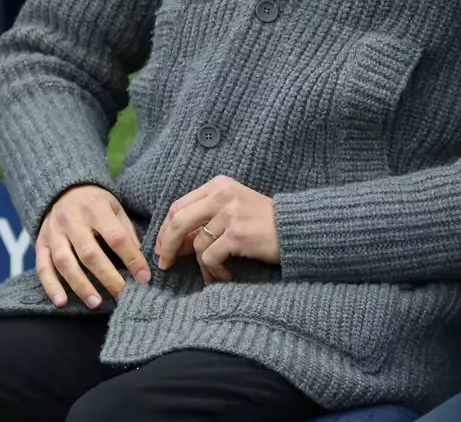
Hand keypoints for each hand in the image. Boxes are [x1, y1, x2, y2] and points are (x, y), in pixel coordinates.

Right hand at [36, 184, 149, 308]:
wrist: (62, 189)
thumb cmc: (95, 203)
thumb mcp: (114, 207)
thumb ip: (126, 231)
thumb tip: (140, 261)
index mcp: (95, 208)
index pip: (116, 237)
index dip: (132, 258)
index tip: (144, 277)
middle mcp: (72, 220)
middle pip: (89, 253)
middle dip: (108, 277)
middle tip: (123, 295)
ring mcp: (53, 233)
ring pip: (64, 262)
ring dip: (80, 285)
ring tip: (96, 303)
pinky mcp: (40, 243)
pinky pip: (42, 268)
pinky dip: (51, 287)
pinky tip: (62, 302)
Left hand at [154, 175, 278, 281]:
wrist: (297, 228)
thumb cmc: (265, 222)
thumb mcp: (233, 211)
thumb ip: (205, 221)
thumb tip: (175, 244)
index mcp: (219, 186)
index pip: (179, 206)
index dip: (166, 229)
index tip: (162, 246)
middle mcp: (222, 195)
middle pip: (178, 221)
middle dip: (167, 245)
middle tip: (166, 264)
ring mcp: (229, 214)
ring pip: (196, 245)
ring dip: (202, 266)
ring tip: (214, 274)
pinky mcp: (236, 234)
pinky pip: (210, 258)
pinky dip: (214, 271)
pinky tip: (226, 275)